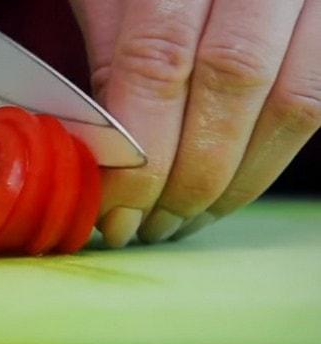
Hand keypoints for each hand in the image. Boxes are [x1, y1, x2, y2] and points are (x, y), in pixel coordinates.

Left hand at [70, 0, 319, 246]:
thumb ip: (114, 54)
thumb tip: (105, 153)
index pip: (161, 59)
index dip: (138, 148)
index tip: (114, 208)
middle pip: (233, 83)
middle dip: (185, 175)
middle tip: (144, 227)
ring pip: (294, 101)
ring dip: (234, 181)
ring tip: (183, 219)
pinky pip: (320, 100)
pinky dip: (271, 156)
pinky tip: (228, 186)